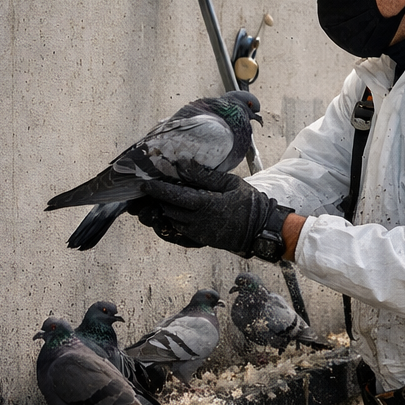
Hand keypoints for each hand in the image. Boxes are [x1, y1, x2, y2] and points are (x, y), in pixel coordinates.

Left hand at [136, 161, 287, 258]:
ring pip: (170, 221)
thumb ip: (205, 176)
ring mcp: (199, 233)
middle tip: (148, 190)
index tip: (143, 183)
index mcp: (207, 205)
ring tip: (158, 200)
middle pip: (168, 209)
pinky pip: (178, 232)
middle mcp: (199, 221)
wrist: (262, 229)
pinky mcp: (201, 240)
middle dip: (156, 200)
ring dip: (163, 211)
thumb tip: (184, 164)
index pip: (173, 196)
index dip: (156, 190)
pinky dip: (171, 222)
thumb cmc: (250, 204)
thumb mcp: (231, 183)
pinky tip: (171, 213)